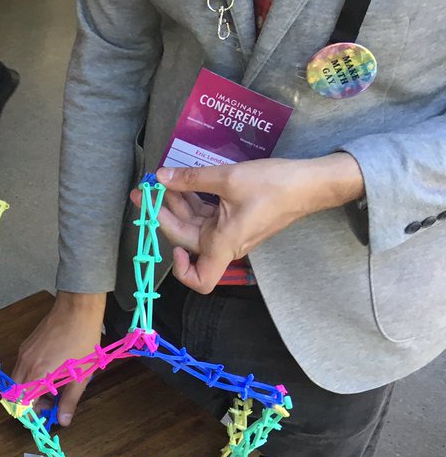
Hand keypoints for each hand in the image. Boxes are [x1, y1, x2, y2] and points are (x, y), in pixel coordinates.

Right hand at [10, 292, 105, 425]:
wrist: (77, 310)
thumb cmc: (83, 342)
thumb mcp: (80, 376)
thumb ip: (69, 400)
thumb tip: (63, 421)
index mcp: (38, 375)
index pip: (22, 404)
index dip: (31, 414)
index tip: (45, 415)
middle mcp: (25, 365)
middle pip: (15, 393)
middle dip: (30, 403)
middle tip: (49, 404)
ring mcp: (23, 353)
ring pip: (17, 380)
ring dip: (29, 390)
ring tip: (51, 389)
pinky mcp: (26, 345)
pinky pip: (21, 367)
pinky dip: (30, 376)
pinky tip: (48, 373)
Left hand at [151, 154, 363, 293]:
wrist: (311, 182)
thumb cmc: (274, 185)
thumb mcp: (229, 177)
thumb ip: (192, 178)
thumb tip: (161, 176)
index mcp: (224, 244)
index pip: (200, 280)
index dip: (180, 270)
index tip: (172, 243)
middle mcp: (224, 244)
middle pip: (185, 240)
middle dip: (163, 216)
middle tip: (145, 191)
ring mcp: (229, 232)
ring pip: (194, 224)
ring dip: (176, 204)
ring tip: (161, 181)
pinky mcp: (234, 220)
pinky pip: (206, 216)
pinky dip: (193, 201)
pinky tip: (182, 181)